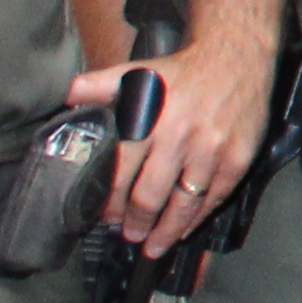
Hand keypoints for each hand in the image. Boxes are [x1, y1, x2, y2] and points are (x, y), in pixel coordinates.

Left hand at [90, 38, 273, 255]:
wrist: (236, 57)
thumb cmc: (180, 70)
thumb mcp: (136, 71)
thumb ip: (98, 85)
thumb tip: (64, 96)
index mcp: (148, 119)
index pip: (121, 172)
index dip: (110, 201)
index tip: (104, 217)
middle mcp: (179, 137)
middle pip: (150, 195)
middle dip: (135, 222)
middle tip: (127, 234)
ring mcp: (211, 150)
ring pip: (183, 204)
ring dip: (165, 231)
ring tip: (153, 246)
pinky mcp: (237, 158)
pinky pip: (214, 197)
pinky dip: (198, 218)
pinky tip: (185, 229)